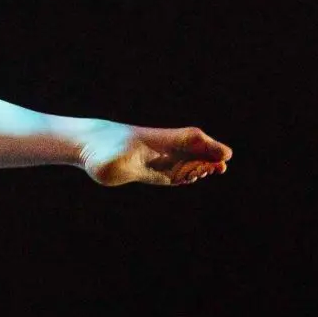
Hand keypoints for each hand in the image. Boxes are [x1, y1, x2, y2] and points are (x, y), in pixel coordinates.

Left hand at [83, 124, 231, 187]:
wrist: (92, 147)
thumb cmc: (103, 149)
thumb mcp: (109, 158)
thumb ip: (117, 163)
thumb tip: (118, 165)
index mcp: (160, 142)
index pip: (194, 139)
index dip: (211, 147)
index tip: (225, 157)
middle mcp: (166, 151)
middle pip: (199, 152)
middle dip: (210, 161)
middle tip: (214, 170)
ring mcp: (162, 162)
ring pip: (192, 163)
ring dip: (201, 169)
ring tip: (200, 174)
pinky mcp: (157, 173)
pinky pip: (180, 174)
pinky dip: (189, 176)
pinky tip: (193, 177)